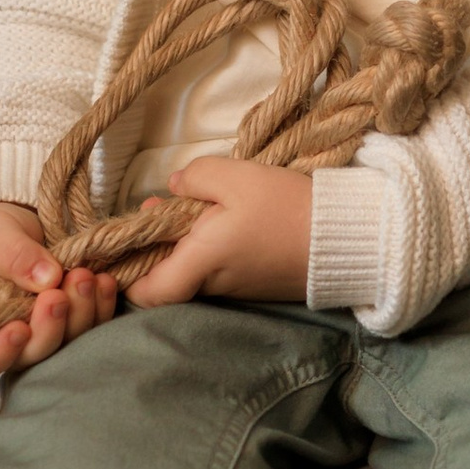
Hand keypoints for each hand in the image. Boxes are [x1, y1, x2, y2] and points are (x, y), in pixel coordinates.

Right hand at [0, 201, 122, 374]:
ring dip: (80, 315)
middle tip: (58, 295)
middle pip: (32, 355)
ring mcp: (47, 331)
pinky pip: (93, 324)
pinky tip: (104, 282)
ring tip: (84, 278)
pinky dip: (101, 305)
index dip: (0, 353)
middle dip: (48, 329)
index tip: (19, 329)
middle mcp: (11, 339)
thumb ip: (11, 254)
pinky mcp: (76, 318)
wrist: (22, 220)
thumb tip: (46, 279)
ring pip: (67, 343)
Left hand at [121, 154, 315, 308]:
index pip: (147, 293)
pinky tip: (224, 219)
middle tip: (161, 207)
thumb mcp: (236, 176)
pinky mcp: (255, 286)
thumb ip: (196, 176)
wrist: (344, 238)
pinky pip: (218, 271)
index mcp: (201, 261)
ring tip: (196, 204)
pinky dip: (211, 249)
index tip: (125, 248)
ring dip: (185, 243)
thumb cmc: (285, 207)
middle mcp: (214, 284)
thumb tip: (173, 187)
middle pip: (167, 278)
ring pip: (193, 272)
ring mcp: (236, 289)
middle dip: (157, 245)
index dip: (127, 277)